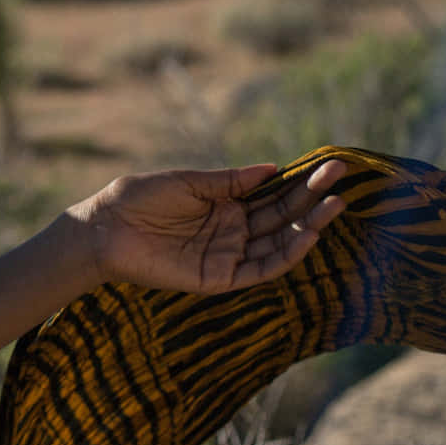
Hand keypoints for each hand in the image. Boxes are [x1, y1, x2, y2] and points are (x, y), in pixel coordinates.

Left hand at [69, 159, 349, 293]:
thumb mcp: (188, 182)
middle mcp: (232, 230)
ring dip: (308, 226)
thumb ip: (229, 180)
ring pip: (278, 243)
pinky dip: (285, 254)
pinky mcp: (220, 277)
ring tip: (334, 205)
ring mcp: (228, 254)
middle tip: (342, 180)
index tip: (330, 166)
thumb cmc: (138, 198)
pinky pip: (260, 268)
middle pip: (282, 216)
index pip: (272, 194)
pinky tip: (306, 235)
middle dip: (312, 200)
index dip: (301, 182)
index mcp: (224, 204)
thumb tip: (273, 169)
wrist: (103, 227)